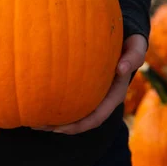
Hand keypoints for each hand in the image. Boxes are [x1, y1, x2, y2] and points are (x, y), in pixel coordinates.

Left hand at [33, 34, 147, 134]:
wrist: (125, 38)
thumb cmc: (129, 44)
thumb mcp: (135, 47)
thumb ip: (133, 56)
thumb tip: (121, 68)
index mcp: (114, 95)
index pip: (96, 117)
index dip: (78, 125)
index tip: (58, 128)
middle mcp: (102, 99)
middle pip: (80, 120)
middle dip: (59, 126)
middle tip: (36, 125)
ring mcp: (92, 94)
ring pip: (72, 112)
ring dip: (53, 119)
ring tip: (31, 120)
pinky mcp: (83, 86)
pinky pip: (68, 99)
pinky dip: (53, 103)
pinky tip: (35, 100)